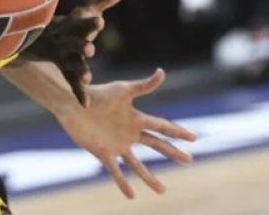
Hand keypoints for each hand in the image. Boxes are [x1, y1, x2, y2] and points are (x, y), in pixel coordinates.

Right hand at [22, 0, 125, 103]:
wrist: (44, 37)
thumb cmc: (74, 19)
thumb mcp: (88, 5)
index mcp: (75, 24)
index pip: (82, 21)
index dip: (91, 22)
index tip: (100, 20)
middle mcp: (68, 41)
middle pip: (73, 43)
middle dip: (81, 44)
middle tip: (91, 47)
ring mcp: (65, 57)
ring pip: (71, 64)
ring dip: (79, 70)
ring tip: (89, 77)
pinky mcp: (67, 71)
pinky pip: (72, 83)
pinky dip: (79, 93)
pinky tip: (87, 104)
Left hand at [57, 69, 196, 198]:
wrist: (74, 103)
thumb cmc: (98, 94)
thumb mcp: (124, 90)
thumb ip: (144, 85)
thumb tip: (162, 72)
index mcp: (137, 118)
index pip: (162, 126)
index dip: (178, 131)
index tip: (194, 138)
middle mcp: (130, 134)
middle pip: (156, 145)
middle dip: (173, 153)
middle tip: (189, 160)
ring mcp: (118, 145)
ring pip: (137, 165)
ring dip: (150, 178)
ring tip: (162, 190)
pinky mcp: (103, 153)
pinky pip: (115, 171)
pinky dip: (123, 183)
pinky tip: (132, 195)